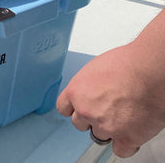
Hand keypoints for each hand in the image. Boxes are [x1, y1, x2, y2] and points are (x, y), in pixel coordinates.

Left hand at [57, 10, 164, 157]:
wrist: (150, 72)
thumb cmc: (127, 63)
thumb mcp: (94, 68)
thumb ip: (87, 85)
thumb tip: (90, 90)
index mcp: (76, 92)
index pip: (63, 108)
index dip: (73, 108)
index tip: (79, 108)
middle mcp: (86, 111)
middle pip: (79, 124)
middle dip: (90, 118)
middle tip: (105, 109)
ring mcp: (105, 126)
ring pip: (99, 136)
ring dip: (109, 129)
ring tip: (122, 115)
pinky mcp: (126, 137)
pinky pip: (120, 150)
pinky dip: (125, 144)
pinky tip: (130, 132)